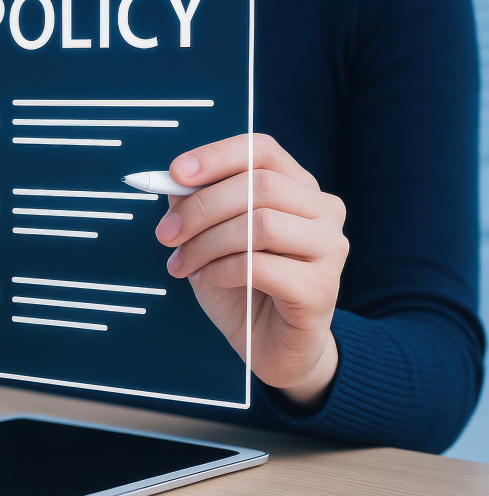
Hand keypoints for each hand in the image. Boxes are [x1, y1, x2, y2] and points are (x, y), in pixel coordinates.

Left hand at [155, 134, 347, 406]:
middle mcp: (323, 211)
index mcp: (297, 187)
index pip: (262, 150)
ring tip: (181, 264)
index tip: (175, 174)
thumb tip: (172, 182)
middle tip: (166, 235)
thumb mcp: (209, 237)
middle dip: (200, 208)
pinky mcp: (321, 288)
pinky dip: (220, 271)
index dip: (217, 156)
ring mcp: (330, 248)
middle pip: (259, 186)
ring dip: (207, 243)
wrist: (269, 345)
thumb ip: (196, 204)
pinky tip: (205, 280)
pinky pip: (261, 266)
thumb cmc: (241, 285)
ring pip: (261, 225)